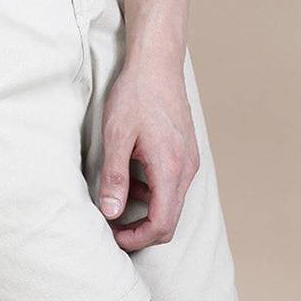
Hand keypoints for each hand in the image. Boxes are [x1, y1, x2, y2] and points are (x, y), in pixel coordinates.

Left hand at [96, 59, 199, 250]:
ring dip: (148, 209)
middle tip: (114, 227)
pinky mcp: (187, 151)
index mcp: (170, 168)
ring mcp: (190, 159)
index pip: (161, 224)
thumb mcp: (117, 135)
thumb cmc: (136, 94)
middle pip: (170, 219)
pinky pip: (174, 183)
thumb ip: (114, 177)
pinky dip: (155, 190)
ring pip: (173, 202)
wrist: (157, 62)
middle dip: (142, 231)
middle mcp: (186, 168)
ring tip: (119, 196)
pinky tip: (135, 175)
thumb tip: (111, 213)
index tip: (114, 236)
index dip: (137, 238)